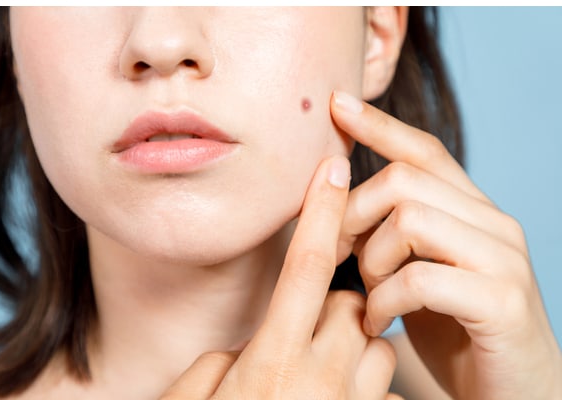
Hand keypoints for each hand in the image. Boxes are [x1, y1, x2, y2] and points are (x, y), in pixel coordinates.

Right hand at [160, 156, 400, 398]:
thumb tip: (243, 345)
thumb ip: (216, 360)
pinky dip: (368, 386)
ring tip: (321, 371)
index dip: (321, 212)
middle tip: (304, 331)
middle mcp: (323, 380)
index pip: (305, 267)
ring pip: (379, 344)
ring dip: (356, 344)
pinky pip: (388, 389)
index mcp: (274, 362)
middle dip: (333, 303)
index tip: (333, 168)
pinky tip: (336, 399)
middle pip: (350, 302)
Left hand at [330, 90, 561, 399]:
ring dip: (371, 261)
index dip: (378, 126)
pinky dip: (383, 301)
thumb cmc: (455, 331)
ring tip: (367, 295)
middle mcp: (494, 224)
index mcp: (472, 212)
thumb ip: (391, 237)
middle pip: (404, 180)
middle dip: (353, 215)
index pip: (424, 150)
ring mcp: (503, 260)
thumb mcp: (416, 273)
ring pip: (410, 220)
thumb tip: (336, 208)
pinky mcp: (502, 302)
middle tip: (338, 257)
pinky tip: (377, 323)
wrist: (515, 394)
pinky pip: (419, 279)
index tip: (337, 105)